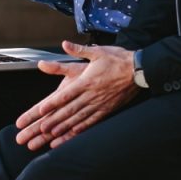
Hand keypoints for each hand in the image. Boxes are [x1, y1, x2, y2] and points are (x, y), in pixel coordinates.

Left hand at [15, 41, 138, 149]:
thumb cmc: (118, 59)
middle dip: (55, 120)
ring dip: (65, 127)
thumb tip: (65, 44)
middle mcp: (92, 94)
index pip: (66, 94)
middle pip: (70, 110)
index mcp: (87, 80)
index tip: (41, 110)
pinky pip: (93, 121)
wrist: (139, 70)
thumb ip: (79, 50)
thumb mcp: (98, 51)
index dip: (53, 103)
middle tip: (42, 128)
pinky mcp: (108, 109)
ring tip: (53, 135)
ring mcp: (100, 103)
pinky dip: (82, 128)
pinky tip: (73, 133)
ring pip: (79, 118)